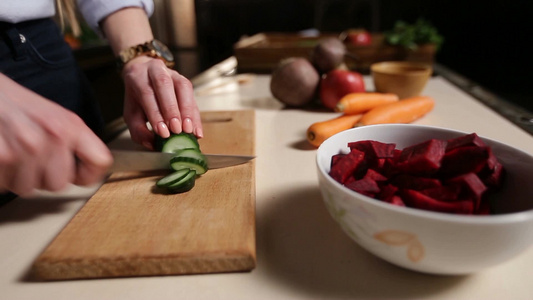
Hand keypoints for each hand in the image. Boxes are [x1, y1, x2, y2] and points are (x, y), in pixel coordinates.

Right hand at [0, 75, 112, 195]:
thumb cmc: (14, 103)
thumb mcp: (53, 116)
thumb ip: (71, 143)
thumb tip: (82, 173)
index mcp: (71, 125)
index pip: (100, 161)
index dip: (88, 175)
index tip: (79, 176)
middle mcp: (54, 135)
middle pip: (58, 184)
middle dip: (41, 178)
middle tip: (29, 160)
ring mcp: (28, 146)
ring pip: (28, 188)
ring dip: (17, 177)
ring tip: (12, 154)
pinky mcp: (3, 156)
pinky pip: (5, 185)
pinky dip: (0, 176)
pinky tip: (0, 156)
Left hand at [122, 56, 202, 149]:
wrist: (144, 75)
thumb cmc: (138, 97)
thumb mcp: (131, 113)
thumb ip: (138, 130)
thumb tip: (152, 144)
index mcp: (137, 76)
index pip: (147, 93)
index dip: (156, 114)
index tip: (163, 133)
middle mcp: (156, 69)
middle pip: (164, 85)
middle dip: (172, 109)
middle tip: (177, 130)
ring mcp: (173, 73)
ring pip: (182, 87)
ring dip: (187, 110)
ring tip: (189, 130)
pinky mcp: (185, 81)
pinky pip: (192, 96)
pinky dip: (195, 115)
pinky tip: (196, 130)